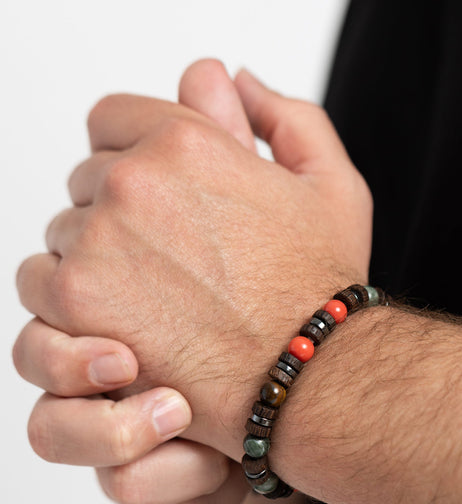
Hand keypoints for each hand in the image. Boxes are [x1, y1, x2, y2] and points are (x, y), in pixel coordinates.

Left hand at [16, 65, 372, 460]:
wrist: (309, 374)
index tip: (156, 203)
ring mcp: (97, 241)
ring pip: (62, 235)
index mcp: (184, 141)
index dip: (133, 160)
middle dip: (118, 216)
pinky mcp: (78, 301)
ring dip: (91, 261)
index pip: (111, 121)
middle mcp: (132, 181)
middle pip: (85, 182)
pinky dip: (69, 305)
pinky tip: (119, 326)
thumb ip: (281, 118)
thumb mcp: (332, 184)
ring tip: (146, 302)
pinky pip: (41, 286)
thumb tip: (231, 82)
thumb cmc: (320, 291)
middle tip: (164, 264)